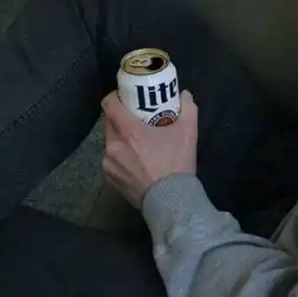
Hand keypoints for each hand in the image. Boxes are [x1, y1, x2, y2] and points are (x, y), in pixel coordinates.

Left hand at [101, 89, 197, 208]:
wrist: (170, 201)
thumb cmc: (177, 163)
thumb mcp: (189, 132)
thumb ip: (187, 108)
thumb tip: (184, 95)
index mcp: (127, 130)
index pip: (109, 104)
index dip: (116, 97)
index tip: (127, 98)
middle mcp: (112, 145)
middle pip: (110, 123)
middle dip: (122, 119)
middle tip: (138, 120)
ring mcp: (108, 164)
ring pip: (111, 143)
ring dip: (122, 140)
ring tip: (139, 145)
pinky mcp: (109, 179)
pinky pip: (112, 161)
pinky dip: (121, 158)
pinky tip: (137, 163)